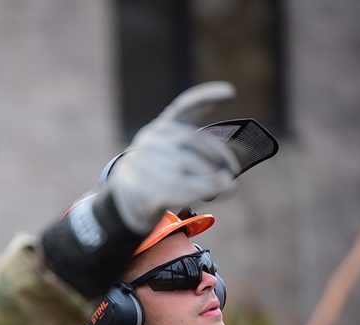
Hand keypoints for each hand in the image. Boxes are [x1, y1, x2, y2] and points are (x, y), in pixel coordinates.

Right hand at [105, 81, 240, 233]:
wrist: (126, 196)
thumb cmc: (162, 172)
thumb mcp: (178, 156)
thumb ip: (203, 155)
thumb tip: (232, 169)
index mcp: (164, 127)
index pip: (185, 107)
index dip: (206, 98)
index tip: (230, 92)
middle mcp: (153, 139)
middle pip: (193, 140)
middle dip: (220, 156)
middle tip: (233, 172)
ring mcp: (145, 162)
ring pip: (189, 165)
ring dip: (214, 178)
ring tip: (226, 187)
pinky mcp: (144, 186)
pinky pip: (180, 187)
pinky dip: (203, 190)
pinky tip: (216, 193)